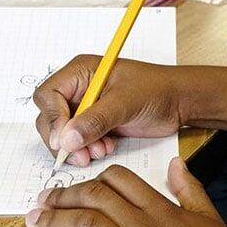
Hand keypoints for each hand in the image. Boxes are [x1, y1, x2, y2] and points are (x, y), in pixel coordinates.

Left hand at [25, 161, 226, 226]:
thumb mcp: (209, 218)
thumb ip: (189, 189)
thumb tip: (176, 163)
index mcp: (163, 211)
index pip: (120, 180)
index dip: (91, 178)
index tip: (73, 185)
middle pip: (97, 197)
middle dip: (63, 196)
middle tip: (42, 199)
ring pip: (92, 224)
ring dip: (59, 220)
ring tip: (38, 220)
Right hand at [33, 55, 183, 166]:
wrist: (178, 102)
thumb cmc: (156, 90)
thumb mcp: (124, 102)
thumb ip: (94, 120)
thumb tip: (66, 139)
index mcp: (80, 72)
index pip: (48, 95)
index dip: (53, 119)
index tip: (64, 140)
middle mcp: (77, 89)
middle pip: (49, 117)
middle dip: (64, 138)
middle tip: (82, 154)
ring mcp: (84, 108)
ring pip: (61, 133)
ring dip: (76, 147)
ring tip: (99, 151)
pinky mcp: (92, 125)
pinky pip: (76, 141)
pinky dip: (86, 150)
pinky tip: (105, 149)